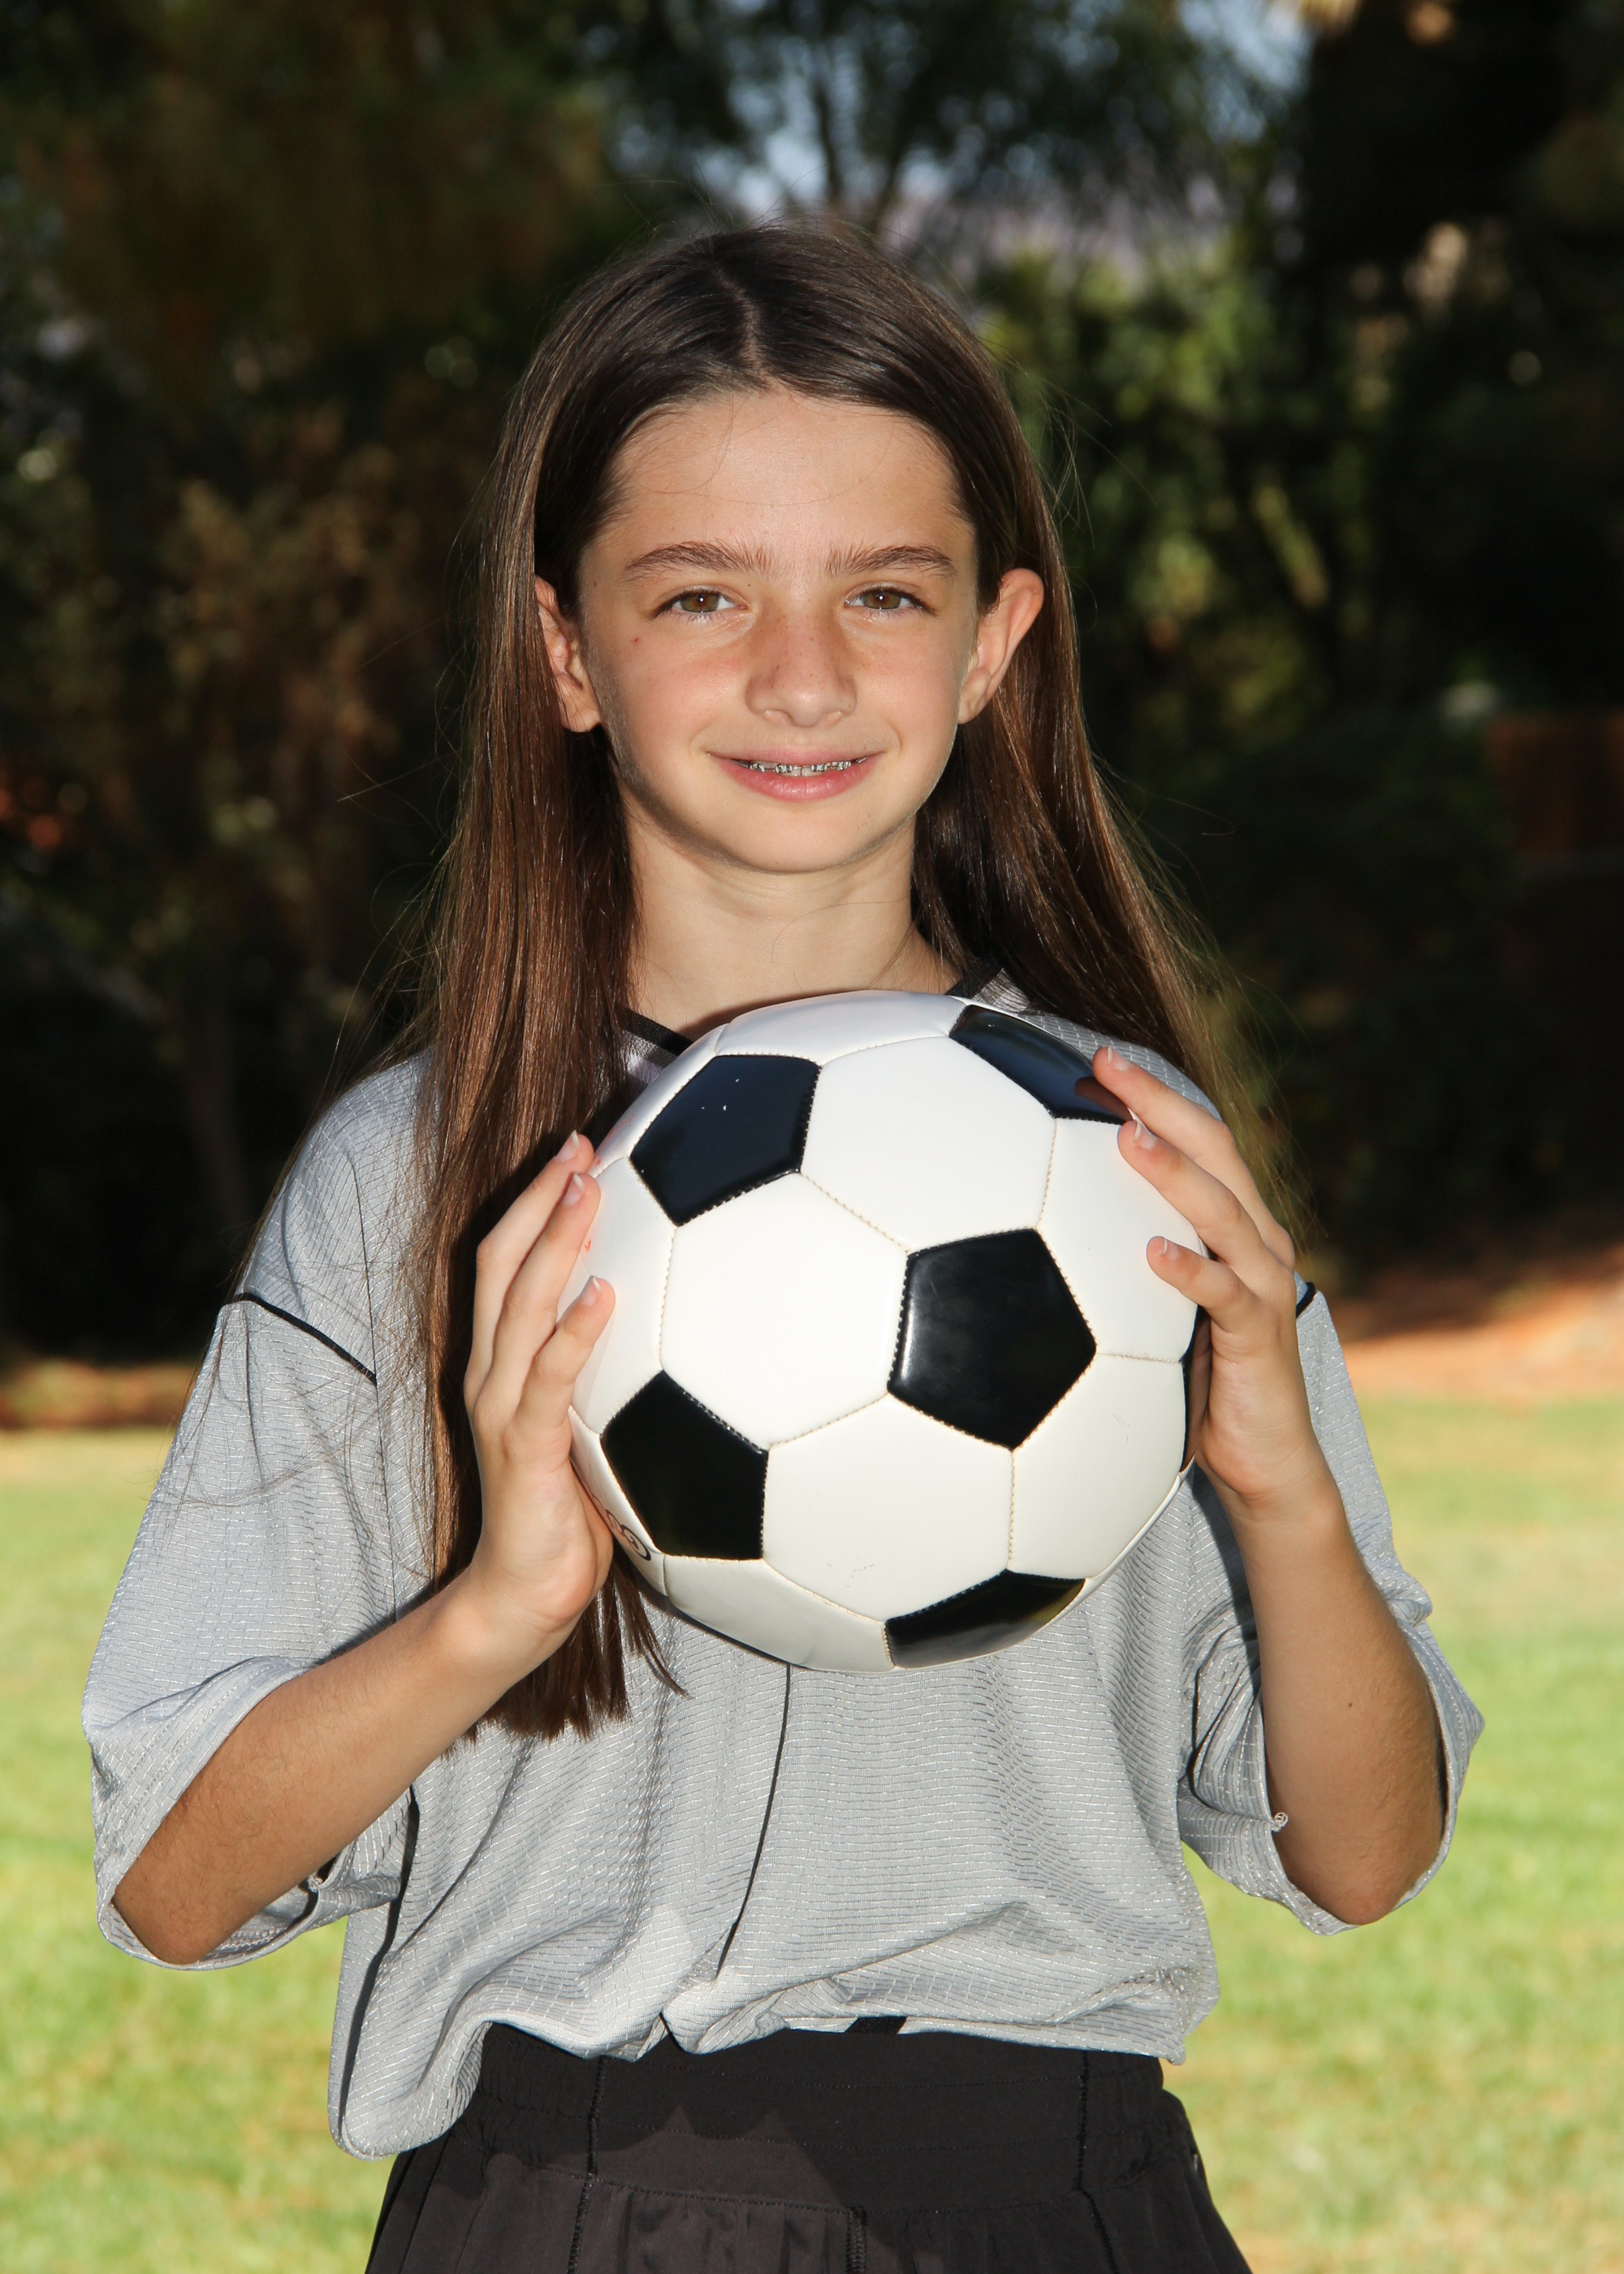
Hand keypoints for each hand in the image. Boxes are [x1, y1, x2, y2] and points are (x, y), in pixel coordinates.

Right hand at [460, 1131, 618, 1668]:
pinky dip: (573, 1333)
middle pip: (499, 1260)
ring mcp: (499, 1406)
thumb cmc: (573, 1511)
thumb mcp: (604, 1427)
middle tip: (582, 1143)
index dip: (536, 1198)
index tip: (582, 1146)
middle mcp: (492, 1371)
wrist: (524, 1597)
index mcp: (505, 1360)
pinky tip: (606, 1295)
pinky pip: (547, 1379)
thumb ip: (624, 1375)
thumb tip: (694, 1329)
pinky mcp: (521, 1448)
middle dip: (539, 1195)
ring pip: (516, 1304)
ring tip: (590, 1188)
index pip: (506, 1259)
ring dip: (554, 1241)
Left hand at [1091, 1047, 1330, 1527]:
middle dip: (1160, 1102)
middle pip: (1214, 1150)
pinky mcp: (1260, 1334)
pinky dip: (1191, 1269)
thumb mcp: (1156, 1313)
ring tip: (1128, 1137)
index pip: (1197, 1140)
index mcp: (1233, 1224)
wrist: (1265, 1462)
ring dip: (1175, 1172)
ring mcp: (1264, 1283)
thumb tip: (1035, 1232)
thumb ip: (1120, 1265)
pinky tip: (1151, 1253)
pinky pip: (1225, 1294)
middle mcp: (1257, 1240)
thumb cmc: (1201, 1383)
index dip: (1152, 1094)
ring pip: (1224, 1210)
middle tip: (1105, 1064)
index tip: (1094, 1058)